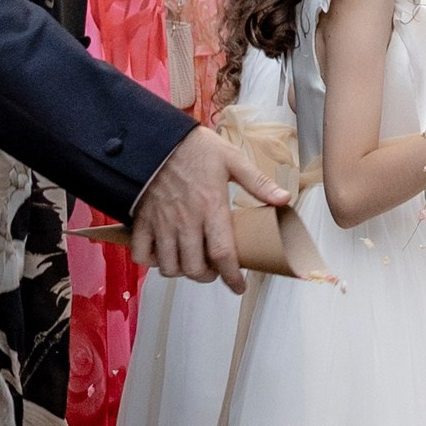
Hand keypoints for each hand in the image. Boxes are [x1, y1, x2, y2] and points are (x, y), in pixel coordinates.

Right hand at [127, 125, 289, 293]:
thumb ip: (257, 182)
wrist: (154, 139)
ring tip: (191, 264)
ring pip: (169, 266)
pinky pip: (141, 254)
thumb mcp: (232, 160)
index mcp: (211, 207)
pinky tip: (163, 255)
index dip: (232, 276)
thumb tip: (284, 198)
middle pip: (194, 267)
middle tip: (214, 272)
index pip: (223, 253)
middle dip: (207, 277)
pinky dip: (151, 262)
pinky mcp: (142, 221)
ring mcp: (161, 223)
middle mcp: (185, 221)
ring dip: (181, 272)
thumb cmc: (195, 148)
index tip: (239, 286)